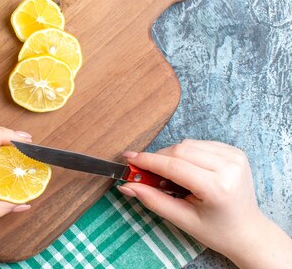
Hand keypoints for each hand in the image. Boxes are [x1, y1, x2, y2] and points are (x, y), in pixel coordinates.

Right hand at [117, 139, 291, 268]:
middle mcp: (229, 167)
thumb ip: (153, 200)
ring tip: (171, 176)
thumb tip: (127, 186)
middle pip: (179, 150)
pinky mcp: (235, 152)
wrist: (248, 232)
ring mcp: (235, 157)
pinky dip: (186, 153)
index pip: (174, 166)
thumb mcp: (183, 220)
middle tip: (144, 172)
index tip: (129, 159)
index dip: (148, 161)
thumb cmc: (216, 231)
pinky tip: (187, 169)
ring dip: (171, 156)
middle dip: (158, 159)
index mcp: (218, 188)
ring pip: (188, 144)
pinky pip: (199, 144)